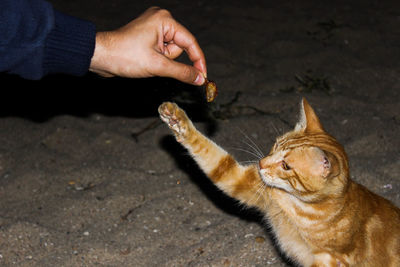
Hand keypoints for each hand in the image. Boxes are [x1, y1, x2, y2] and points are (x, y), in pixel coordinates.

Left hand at [89, 7, 206, 84]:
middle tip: (154, 63)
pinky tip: (143, 60)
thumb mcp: (158, 66)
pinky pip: (161, 51)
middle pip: (180, 47)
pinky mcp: (147, 36)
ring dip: (162, 61)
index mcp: (165, 20)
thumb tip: (200, 79)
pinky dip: (157, 59)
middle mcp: (160, 19)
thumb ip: (182, 72)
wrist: (100, 56)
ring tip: (145, 60)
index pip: (190, 42)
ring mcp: (153, 27)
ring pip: (170, 51)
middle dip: (169, 60)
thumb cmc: (124, 56)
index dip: (198, 61)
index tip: (203, 77)